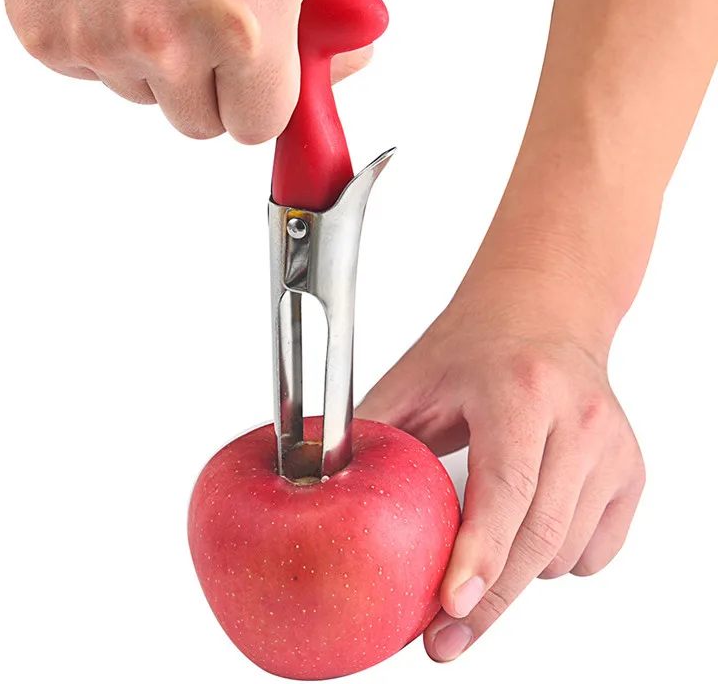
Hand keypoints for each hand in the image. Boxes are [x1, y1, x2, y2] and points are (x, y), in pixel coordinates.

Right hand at [3, 0, 370, 142]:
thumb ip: (346, 18)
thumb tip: (329, 77)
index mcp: (243, 30)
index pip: (256, 129)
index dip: (260, 102)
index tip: (255, 76)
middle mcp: (166, 42)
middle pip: (199, 124)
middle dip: (211, 86)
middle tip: (206, 19)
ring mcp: (98, 38)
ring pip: (143, 96)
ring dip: (155, 60)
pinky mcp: (43, 29)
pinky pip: (88, 70)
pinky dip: (102, 38)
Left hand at [356, 270, 645, 661]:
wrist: (542, 313)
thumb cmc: (475, 345)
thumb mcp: (413, 378)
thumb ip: (372, 431)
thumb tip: (318, 484)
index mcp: (519, 389)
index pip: (507, 486)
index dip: (480, 553)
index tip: (450, 605)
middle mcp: (578, 417)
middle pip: (539, 538)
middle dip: (491, 601)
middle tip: (444, 638)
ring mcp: (613, 446)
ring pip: (566, 555)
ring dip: (518, 571)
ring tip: (481, 544)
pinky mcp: (632, 469)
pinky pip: (597, 552)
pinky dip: (557, 560)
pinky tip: (525, 526)